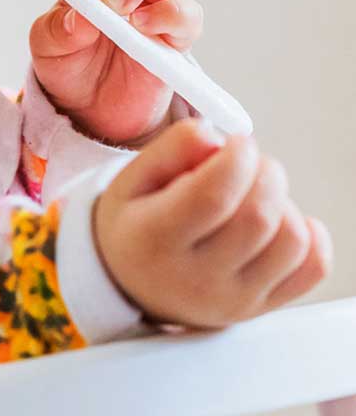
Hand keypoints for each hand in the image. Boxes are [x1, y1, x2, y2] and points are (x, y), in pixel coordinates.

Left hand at [30, 0, 204, 145]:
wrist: (91, 110)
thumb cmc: (69, 67)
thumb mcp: (48, 49)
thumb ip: (57, 30)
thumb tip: (80, 18)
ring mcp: (153, 4)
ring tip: (115, 8)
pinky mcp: (176, 35)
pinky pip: (187, 13)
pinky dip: (168, 14)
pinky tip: (141, 26)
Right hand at [95, 119, 331, 327]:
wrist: (133, 285)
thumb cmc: (136, 225)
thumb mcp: (132, 179)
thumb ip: (171, 148)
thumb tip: (216, 137)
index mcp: (154, 240)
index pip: (214, 195)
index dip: (239, 157)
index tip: (236, 144)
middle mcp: (193, 278)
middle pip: (259, 216)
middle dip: (265, 172)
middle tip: (246, 165)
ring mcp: (231, 300)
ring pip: (291, 239)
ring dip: (284, 202)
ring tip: (254, 196)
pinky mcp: (260, 307)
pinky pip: (313, 268)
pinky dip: (310, 235)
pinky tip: (279, 222)